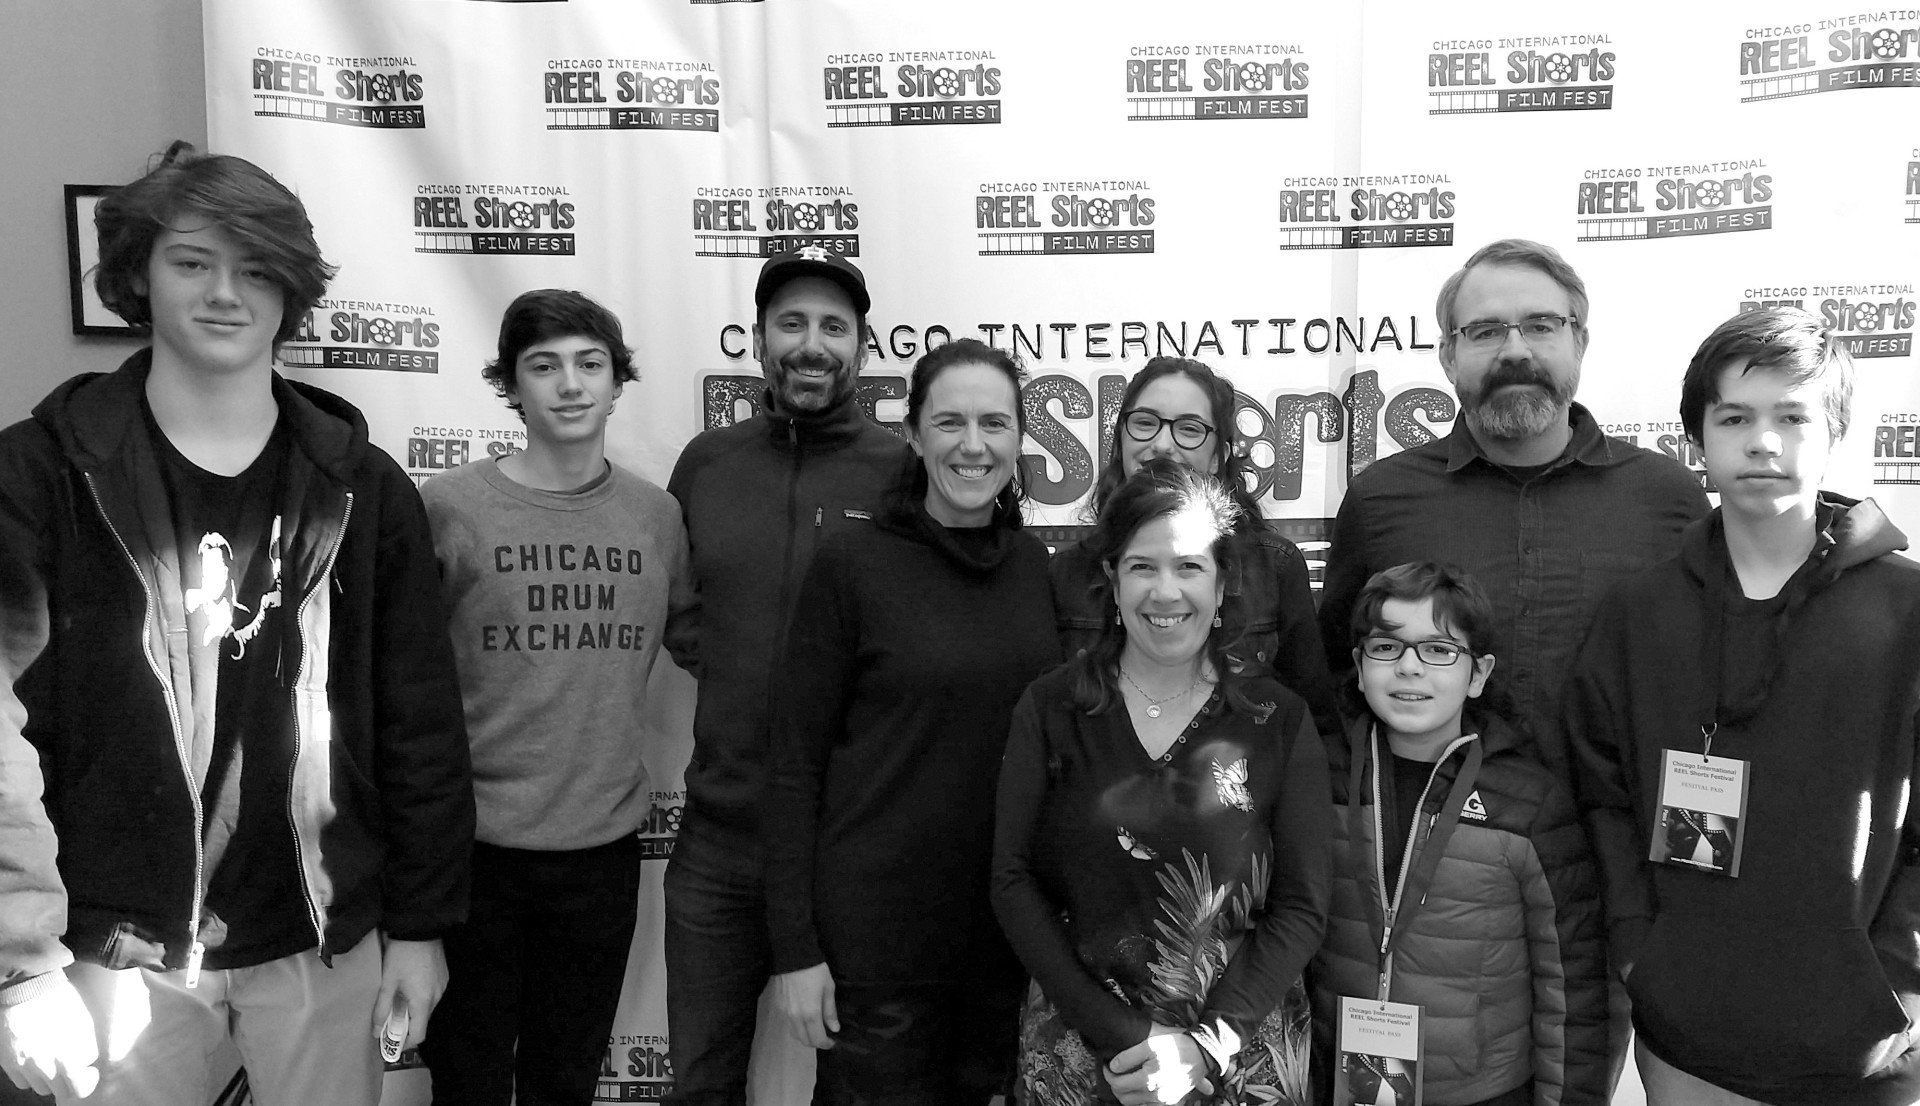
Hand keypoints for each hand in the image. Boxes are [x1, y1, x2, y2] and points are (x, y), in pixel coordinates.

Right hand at [0, 975, 99, 1098]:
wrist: (26, 988)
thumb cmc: (60, 1001)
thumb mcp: (84, 1023)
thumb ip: (87, 1048)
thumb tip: (86, 1062)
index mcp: (67, 1058)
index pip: (80, 1088)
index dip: (87, 1080)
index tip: (89, 1071)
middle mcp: (44, 1068)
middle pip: (61, 1091)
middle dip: (70, 1081)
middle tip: (73, 1068)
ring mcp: (24, 1067)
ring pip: (42, 1089)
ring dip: (51, 1080)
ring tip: (54, 1062)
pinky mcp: (9, 1063)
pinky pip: (23, 1082)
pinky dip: (31, 1077)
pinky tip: (36, 1062)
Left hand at [372, 936, 446, 1051]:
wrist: (419, 926)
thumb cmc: (400, 955)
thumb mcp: (387, 982)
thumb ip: (381, 1009)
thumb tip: (376, 1032)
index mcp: (423, 1001)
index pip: (419, 1035)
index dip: (405, 1043)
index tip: (391, 1043)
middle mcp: (437, 997)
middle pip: (422, 1021)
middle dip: (406, 1024)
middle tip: (388, 1019)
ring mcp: (442, 985)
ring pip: (427, 1008)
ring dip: (413, 1009)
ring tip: (397, 999)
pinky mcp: (443, 976)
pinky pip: (432, 995)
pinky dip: (420, 997)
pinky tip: (409, 985)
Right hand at [771, 962, 837, 1049]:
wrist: (793, 955)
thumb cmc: (815, 971)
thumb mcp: (828, 988)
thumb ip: (830, 1011)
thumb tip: (835, 1028)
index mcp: (810, 1014)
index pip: (817, 1039)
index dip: (826, 1044)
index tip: (833, 1042)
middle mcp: (796, 1018)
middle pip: (804, 1040)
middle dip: (815, 1042)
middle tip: (825, 1037)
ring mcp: (785, 1013)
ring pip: (795, 1034)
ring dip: (805, 1036)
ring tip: (815, 1029)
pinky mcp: (779, 1007)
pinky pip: (789, 1024)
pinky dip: (797, 1028)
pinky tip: (804, 1019)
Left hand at [1103, 1024, 1213, 1105]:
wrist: (1201, 1054)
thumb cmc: (1175, 1046)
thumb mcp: (1149, 1044)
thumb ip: (1127, 1057)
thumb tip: (1112, 1067)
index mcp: (1148, 1080)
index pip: (1117, 1084)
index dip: (1107, 1074)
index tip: (1107, 1065)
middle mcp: (1155, 1096)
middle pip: (1124, 1098)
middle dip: (1115, 1085)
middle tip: (1114, 1072)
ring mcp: (1163, 1101)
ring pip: (1134, 1105)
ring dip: (1126, 1094)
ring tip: (1126, 1079)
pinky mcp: (1170, 1102)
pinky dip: (1139, 1101)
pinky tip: (1139, 1089)